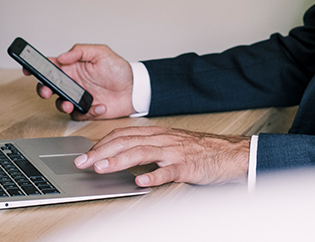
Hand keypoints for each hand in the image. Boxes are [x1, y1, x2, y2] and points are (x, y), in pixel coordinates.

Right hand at [25, 44, 134, 119]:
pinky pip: (78, 115)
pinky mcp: (86, 111)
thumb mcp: (101, 53)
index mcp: (72, 67)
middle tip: (47, 91)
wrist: (135, 89)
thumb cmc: (118, 69)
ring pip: (60, 103)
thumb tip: (62, 57)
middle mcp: (72, 83)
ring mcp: (78, 97)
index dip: (36, 67)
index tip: (28, 68)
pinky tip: (99, 106)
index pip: (50, 66)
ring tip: (70, 103)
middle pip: (49, 86)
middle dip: (44, 89)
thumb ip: (80, 51)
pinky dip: (87, 112)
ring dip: (62, 104)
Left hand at [73, 126, 249, 186]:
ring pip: (142, 152)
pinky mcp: (187, 166)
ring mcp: (174, 152)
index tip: (86, 154)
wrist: (230, 153)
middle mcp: (162, 139)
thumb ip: (148, 147)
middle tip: (84, 162)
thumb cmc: (200, 151)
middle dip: (102, 151)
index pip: (123, 134)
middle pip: (127, 141)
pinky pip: (168, 171)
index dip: (102, 143)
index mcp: (157, 133)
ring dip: (119, 160)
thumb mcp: (170, 145)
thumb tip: (122, 155)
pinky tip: (141, 181)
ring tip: (103, 168)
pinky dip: (153, 175)